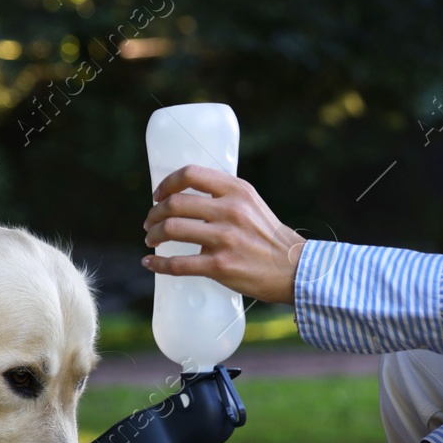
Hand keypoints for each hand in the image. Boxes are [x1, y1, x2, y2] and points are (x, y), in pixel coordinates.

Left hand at [142, 165, 305, 303]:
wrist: (292, 268)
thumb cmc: (266, 236)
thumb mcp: (250, 203)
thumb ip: (222, 196)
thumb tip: (184, 195)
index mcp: (236, 191)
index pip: (190, 174)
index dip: (166, 184)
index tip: (158, 196)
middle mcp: (230, 211)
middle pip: (174, 204)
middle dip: (154, 214)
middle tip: (150, 223)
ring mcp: (225, 238)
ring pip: (171, 229)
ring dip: (153, 235)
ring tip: (151, 240)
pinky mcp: (220, 266)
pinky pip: (177, 264)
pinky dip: (157, 263)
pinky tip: (149, 263)